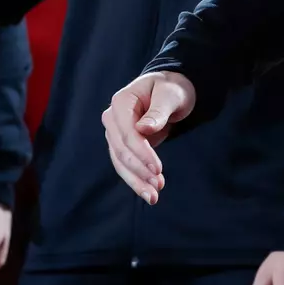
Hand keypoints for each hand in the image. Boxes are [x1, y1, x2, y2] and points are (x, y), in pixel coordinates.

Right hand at [102, 71, 196, 204]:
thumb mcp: (171, 94)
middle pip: (121, 150)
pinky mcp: (122, 146)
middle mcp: (113, 118)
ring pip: (120, 162)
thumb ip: (158, 111)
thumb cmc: (171, 88)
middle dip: (139, 170)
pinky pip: (125, 166)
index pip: (127, 133)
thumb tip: (143, 129)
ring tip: (153, 196)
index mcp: (121, 101)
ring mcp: (115, 133)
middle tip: (159, 185)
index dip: (141, 153)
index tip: (158, 168)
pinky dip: (136, 180)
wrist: (170, 91)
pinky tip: (149, 192)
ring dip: (136, 181)